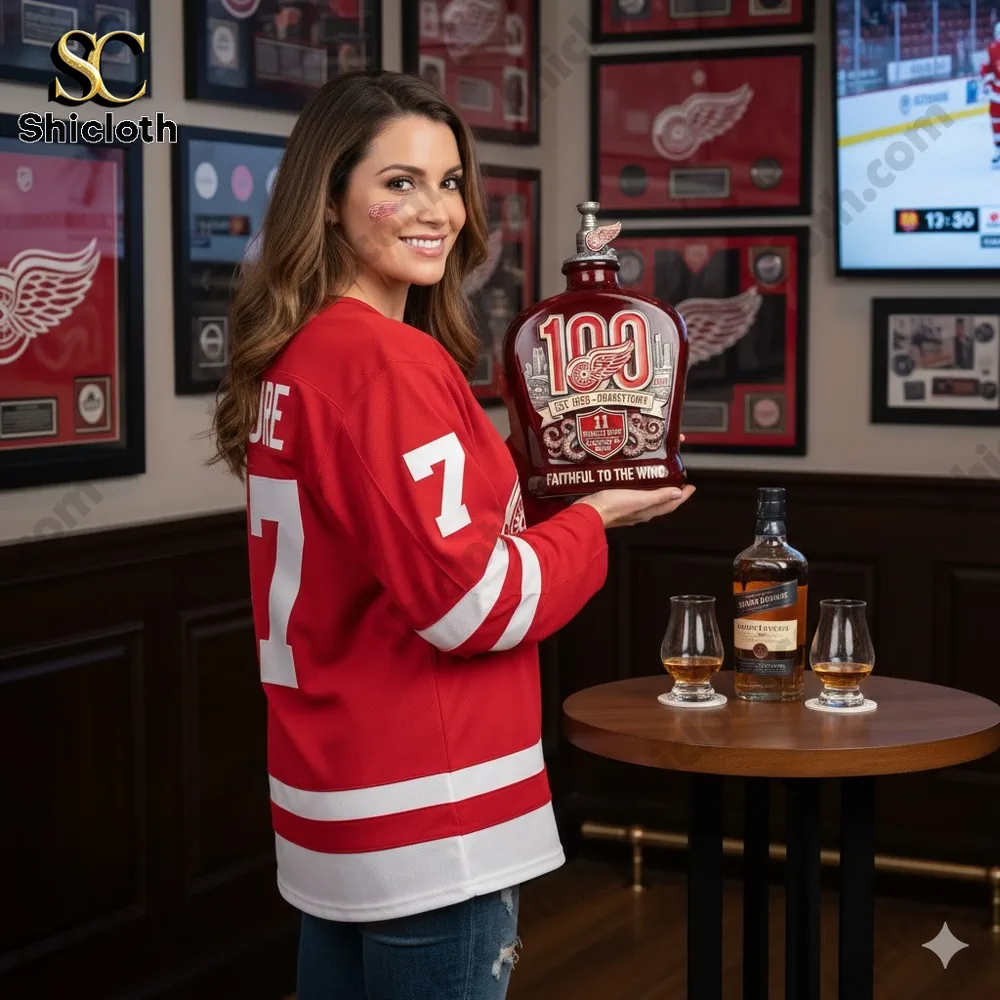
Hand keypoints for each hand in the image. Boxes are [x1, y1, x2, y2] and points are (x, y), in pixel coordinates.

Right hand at [576, 483, 695, 528]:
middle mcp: (641, 512)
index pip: (671, 504)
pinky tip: (638, 484)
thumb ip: (658, 496)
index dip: (683, 496)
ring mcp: (629, 510)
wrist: (588, 513)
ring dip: (658, 492)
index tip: (691, 487)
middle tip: (679, 482)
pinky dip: (642, 491)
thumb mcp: (638, 498)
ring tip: (661, 481)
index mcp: (648, 511)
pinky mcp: (618, 505)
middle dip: (672, 493)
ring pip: (649, 501)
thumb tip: (678, 494)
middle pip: (662, 503)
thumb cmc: (611, 506)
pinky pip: (636, 498)